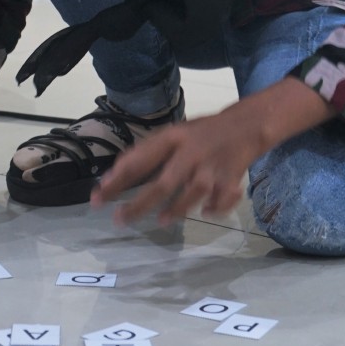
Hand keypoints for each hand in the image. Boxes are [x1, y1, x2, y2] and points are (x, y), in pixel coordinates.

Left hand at [91, 76, 336, 224]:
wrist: (246, 125)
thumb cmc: (201, 132)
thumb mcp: (173, 134)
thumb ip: (148, 152)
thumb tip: (114, 175)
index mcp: (172, 138)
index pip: (138, 160)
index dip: (117, 180)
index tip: (99, 197)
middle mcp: (189, 153)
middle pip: (161, 185)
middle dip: (138, 205)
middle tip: (119, 220)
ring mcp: (211, 168)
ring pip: (189, 196)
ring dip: (174, 211)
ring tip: (161, 220)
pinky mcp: (231, 181)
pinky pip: (219, 203)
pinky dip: (213, 209)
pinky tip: (206, 212)